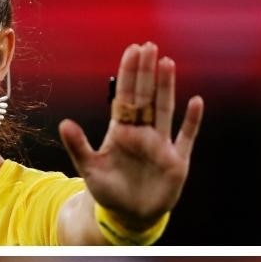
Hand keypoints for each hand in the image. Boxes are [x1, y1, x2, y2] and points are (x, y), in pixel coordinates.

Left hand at [58, 42, 203, 228]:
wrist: (128, 215)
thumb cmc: (108, 190)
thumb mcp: (89, 168)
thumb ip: (78, 146)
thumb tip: (64, 123)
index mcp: (120, 132)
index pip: (125, 97)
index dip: (128, 75)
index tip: (131, 51)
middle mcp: (142, 133)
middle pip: (145, 97)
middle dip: (146, 73)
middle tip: (149, 47)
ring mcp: (160, 145)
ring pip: (165, 110)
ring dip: (166, 87)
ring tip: (167, 63)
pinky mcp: (176, 160)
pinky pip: (186, 137)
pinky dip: (191, 121)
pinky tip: (196, 101)